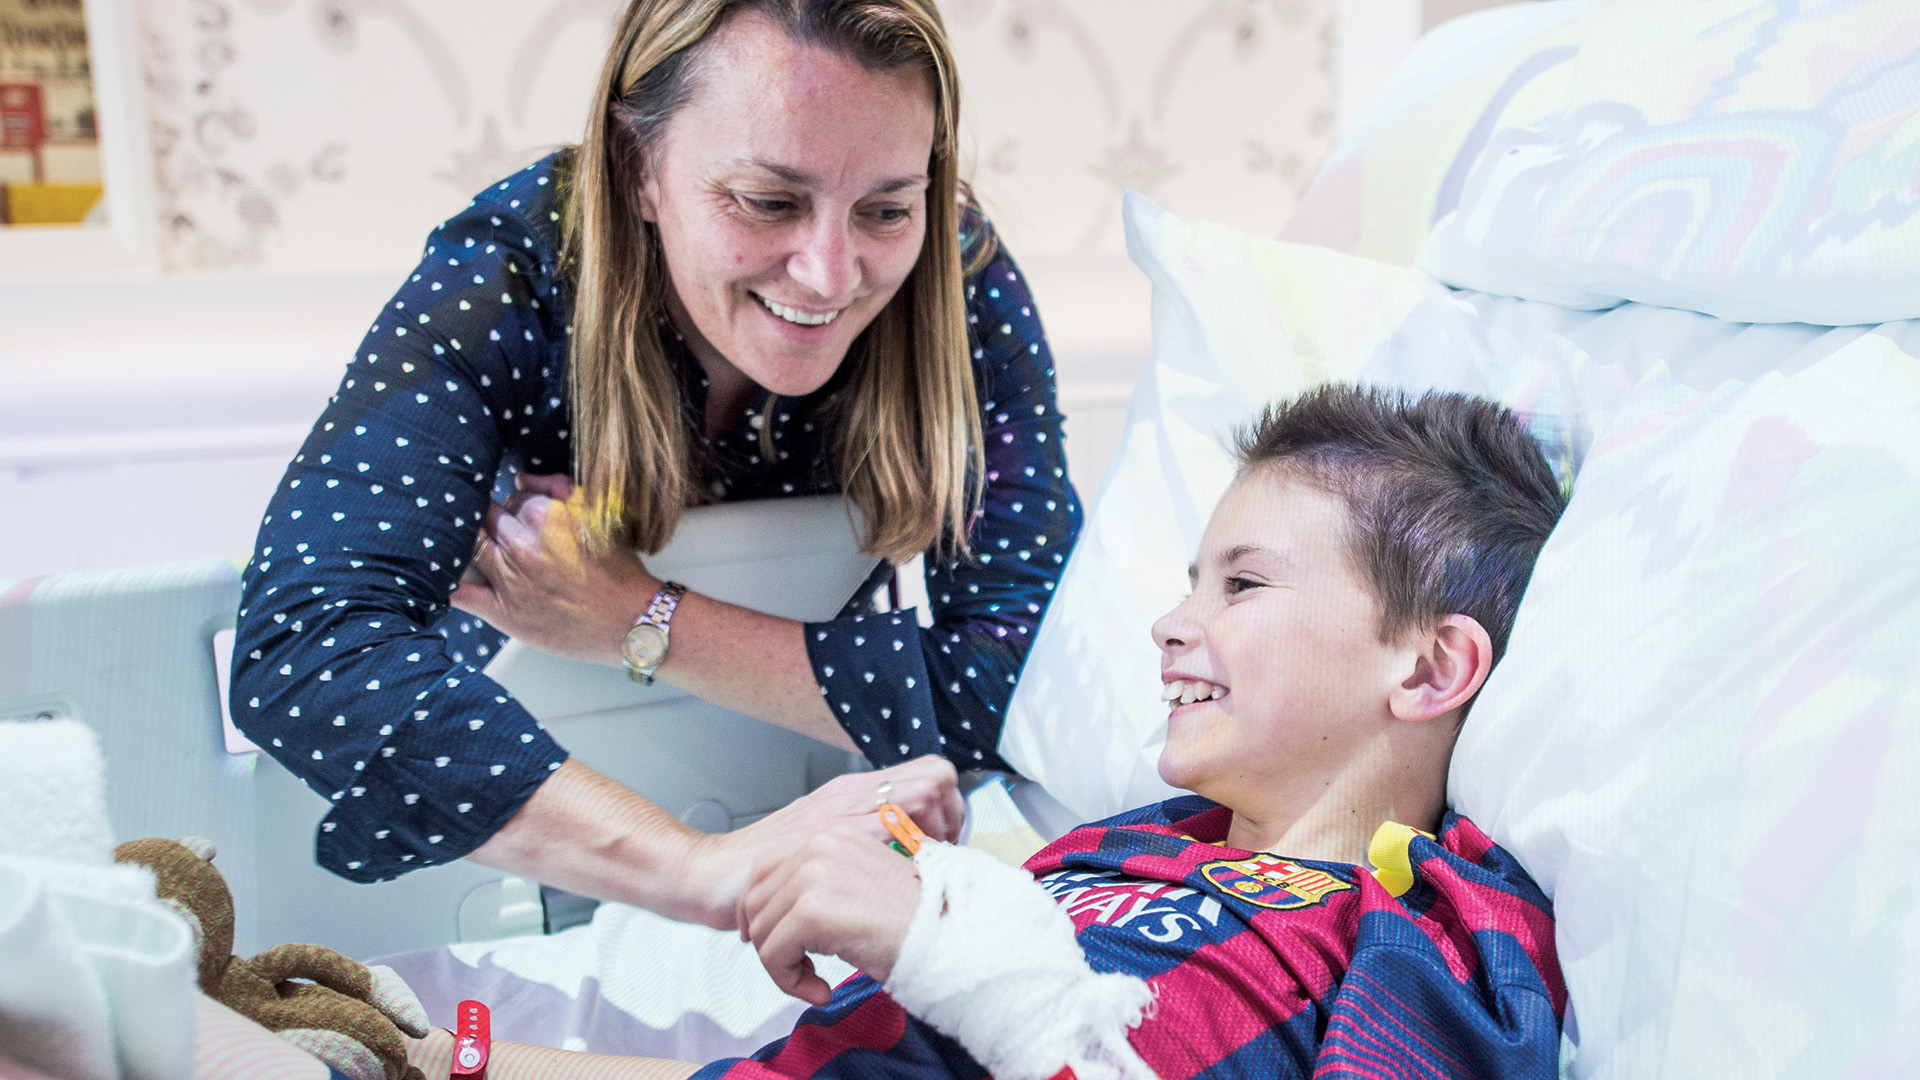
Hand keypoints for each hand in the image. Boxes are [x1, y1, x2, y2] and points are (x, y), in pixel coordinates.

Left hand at [452, 472, 655, 663]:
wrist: (633, 621)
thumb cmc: (619, 571)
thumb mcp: (599, 514)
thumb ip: (557, 487)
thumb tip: (520, 479)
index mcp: (544, 516)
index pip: (511, 498)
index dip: (516, 507)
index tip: (522, 517)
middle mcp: (521, 545)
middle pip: (486, 520)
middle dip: (492, 523)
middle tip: (503, 534)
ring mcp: (509, 580)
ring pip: (468, 549)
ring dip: (469, 545)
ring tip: (476, 548)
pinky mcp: (504, 613)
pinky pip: (461, 594)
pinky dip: (449, 582)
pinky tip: (445, 576)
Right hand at [677, 756, 963, 930]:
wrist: (711, 875)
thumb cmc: (766, 867)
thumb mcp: (822, 843)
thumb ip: (858, 838)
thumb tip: (906, 855)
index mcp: (854, 791)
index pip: (932, 774)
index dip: (952, 809)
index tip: (945, 848)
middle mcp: (850, 792)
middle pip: (937, 776)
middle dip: (954, 819)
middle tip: (940, 860)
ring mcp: (838, 811)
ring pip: (921, 794)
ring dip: (937, 834)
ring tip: (922, 872)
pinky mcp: (822, 837)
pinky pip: (887, 830)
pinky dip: (905, 857)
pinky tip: (894, 886)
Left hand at [737, 822, 922, 1003]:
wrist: (949, 936)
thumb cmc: (916, 921)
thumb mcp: (863, 883)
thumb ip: (823, 882)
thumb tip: (779, 906)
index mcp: (833, 833)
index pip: (765, 867)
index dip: (757, 909)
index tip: (769, 939)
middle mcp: (819, 845)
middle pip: (755, 899)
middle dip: (769, 941)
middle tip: (795, 968)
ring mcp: (814, 875)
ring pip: (762, 931)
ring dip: (782, 966)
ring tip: (814, 981)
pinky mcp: (812, 912)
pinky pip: (774, 955)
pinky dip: (790, 981)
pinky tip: (820, 989)